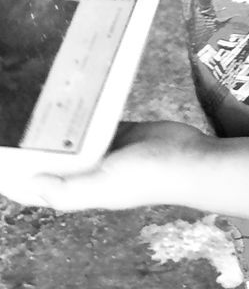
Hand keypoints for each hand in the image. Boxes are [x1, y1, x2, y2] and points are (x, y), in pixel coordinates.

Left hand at [0, 121, 208, 212]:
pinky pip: (92, 120)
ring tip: (31, 107)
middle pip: (48, 160)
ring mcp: (101, 150)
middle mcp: (85, 171)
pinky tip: (68, 99)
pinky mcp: (117, 130)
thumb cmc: (150, 177)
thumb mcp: (105, 185)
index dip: (12, 177)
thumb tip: (30, 184)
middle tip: (10, 123)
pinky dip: (79, 113)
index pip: (34, 187)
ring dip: (53, 128)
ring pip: (68, 138)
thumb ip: (68, 189)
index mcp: (77, 189)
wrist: (190, 159)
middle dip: (28, 148)